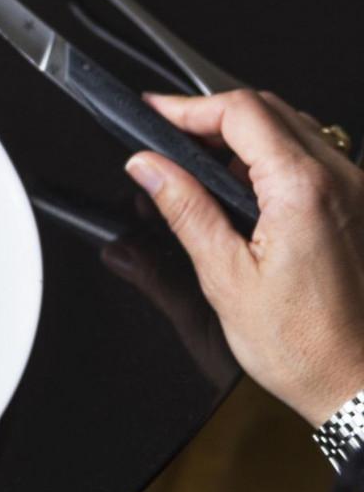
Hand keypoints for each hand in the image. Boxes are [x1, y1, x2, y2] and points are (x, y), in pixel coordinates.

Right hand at [124, 90, 363, 425]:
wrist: (361, 385)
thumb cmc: (306, 346)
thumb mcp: (225, 277)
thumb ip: (185, 209)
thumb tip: (149, 167)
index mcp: (303, 190)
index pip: (241, 111)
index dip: (188, 106)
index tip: (154, 112)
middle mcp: (341, 180)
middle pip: (269, 110)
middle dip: (211, 116)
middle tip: (166, 136)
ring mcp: (357, 191)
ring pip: (294, 130)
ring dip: (242, 136)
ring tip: (197, 165)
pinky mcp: (360, 208)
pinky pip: (315, 159)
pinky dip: (272, 159)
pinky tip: (244, 190)